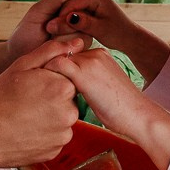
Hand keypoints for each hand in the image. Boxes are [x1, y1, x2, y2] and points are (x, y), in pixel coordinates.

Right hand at [0, 37, 84, 165]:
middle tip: (25, 102)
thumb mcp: (22, 66)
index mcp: (64, 88)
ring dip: (49, 117)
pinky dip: (44, 134)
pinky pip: (55, 137)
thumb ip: (52, 51)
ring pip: (62, 119)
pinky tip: (25, 130)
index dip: (48, 80)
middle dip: (51, 98)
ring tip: (24, 117)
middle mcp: (70, 113)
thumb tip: (78, 42)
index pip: (67, 78)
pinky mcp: (55, 151)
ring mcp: (63, 135)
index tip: (31, 87)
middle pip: (67, 100)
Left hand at [11, 0, 87, 59]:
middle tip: (48, 29)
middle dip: (64, 24)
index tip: (50, 18)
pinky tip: (55, 50)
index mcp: (72, 7)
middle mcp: (82, 22)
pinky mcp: (83, 53)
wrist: (21, 56)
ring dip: (63, 37)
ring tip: (50, 40)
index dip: (67, 8)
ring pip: (84, 32)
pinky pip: (81, 46)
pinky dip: (64, 48)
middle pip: (85, 16)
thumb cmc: (28, 31)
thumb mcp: (40, 11)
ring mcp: (84, 37)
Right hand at [43, 0, 169, 81]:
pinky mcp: (90, 4)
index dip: (60, 17)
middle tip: (49, 32)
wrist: (130, 37)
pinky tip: (63, 32)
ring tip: (53, 33)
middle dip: (61, 18)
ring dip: (64, 20)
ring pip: (71, 8)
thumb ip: (82, 23)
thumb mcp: (99, 30)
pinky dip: (70, 21)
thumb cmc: (118, 34)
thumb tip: (63, 20)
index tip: (49, 30)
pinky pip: (75, 11)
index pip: (71, 4)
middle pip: (69, 4)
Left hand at [43, 48, 169, 168]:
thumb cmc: (122, 112)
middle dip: (46, 67)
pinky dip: (45, 74)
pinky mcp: (84, 73)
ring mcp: (89, 61)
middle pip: (61, 54)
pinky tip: (38, 89)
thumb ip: (86, 86)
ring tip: (31, 86)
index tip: (42, 80)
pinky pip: (56, 66)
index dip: (55, 66)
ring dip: (43, 71)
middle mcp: (95, 53)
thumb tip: (69, 93)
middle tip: (31, 81)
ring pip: (56, 57)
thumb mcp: (102, 92)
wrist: (139, 116)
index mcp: (100, 55)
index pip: (69, 55)